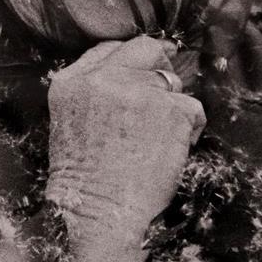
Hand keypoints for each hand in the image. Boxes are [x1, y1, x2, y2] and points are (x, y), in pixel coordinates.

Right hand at [45, 36, 205, 261]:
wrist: (97, 213)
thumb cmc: (83, 179)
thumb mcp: (68, 120)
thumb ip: (92, 91)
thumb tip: (134, 74)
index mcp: (70, 82)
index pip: (107, 49)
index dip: (129, 59)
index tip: (142, 70)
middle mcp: (102, 78)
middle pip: (144, 48)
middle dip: (159, 64)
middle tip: (165, 90)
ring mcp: (138, 91)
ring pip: (171, 81)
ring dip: (173, 105)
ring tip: (159, 137)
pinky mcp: (170, 110)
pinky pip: (192, 107)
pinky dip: (189, 128)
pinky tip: (172, 149)